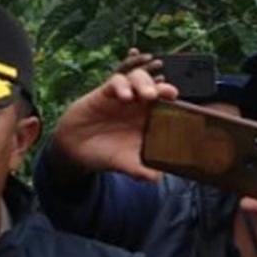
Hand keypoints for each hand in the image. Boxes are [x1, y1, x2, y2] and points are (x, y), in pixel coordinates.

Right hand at [45, 55, 179, 179]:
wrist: (76, 150)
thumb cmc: (105, 154)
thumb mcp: (125, 164)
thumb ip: (141, 170)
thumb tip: (156, 178)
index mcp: (148, 119)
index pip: (166, 104)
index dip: (174, 101)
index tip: (180, 103)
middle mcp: (137, 106)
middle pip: (155, 86)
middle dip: (162, 87)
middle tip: (167, 94)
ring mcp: (122, 97)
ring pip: (138, 78)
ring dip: (145, 82)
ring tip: (147, 95)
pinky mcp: (105, 93)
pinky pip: (116, 81)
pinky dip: (122, 85)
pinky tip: (124, 97)